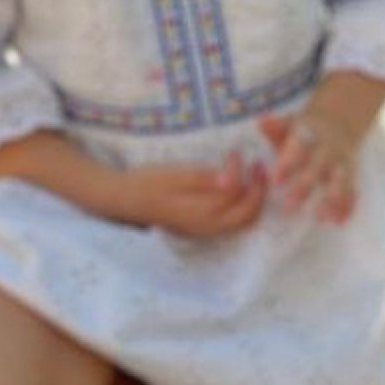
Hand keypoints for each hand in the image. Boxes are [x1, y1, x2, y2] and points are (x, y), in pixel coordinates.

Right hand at [118, 151, 268, 237]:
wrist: (125, 200)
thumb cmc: (148, 183)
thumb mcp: (175, 176)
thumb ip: (206, 180)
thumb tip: (233, 180)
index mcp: (203, 213)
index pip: (237, 194)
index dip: (242, 172)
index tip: (236, 153)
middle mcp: (209, 227)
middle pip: (249, 214)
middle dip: (259, 190)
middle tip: (258, 165)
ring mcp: (206, 231)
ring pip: (244, 221)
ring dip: (254, 199)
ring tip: (253, 175)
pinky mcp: (203, 229)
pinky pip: (233, 223)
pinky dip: (244, 207)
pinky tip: (239, 189)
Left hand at [259, 110, 358, 223]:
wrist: (338, 122)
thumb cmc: (304, 130)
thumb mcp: (290, 124)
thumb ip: (276, 127)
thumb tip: (261, 120)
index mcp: (311, 134)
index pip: (299, 147)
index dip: (288, 163)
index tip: (276, 181)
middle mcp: (328, 148)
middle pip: (318, 168)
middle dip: (305, 187)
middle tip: (289, 206)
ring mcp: (342, 162)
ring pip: (340, 181)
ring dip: (332, 199)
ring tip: (321, 218)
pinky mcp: (351, 174)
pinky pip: (352, 190)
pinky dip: (347, 205)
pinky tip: (339, 221)